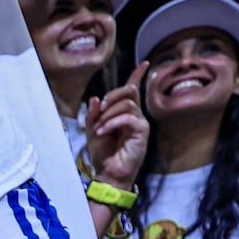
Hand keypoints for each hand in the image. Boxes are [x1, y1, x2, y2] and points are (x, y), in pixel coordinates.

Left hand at [85, 63, 148, 187]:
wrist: (108, 173)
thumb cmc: (103, 154)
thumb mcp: (93, 130)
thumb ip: (94, 114)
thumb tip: (95, 98)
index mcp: (124, 113)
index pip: (133, 90)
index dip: (137, 76)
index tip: (144, 64)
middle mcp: (135, 115)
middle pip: (129, 91)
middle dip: (111, 96)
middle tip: (100, 111)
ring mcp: (140, 123)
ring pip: (126, 104)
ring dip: (108, 114)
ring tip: (100, 128)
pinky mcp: (141, 132)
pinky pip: (128, 118)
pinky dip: (112, 122)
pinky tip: (103, 132)